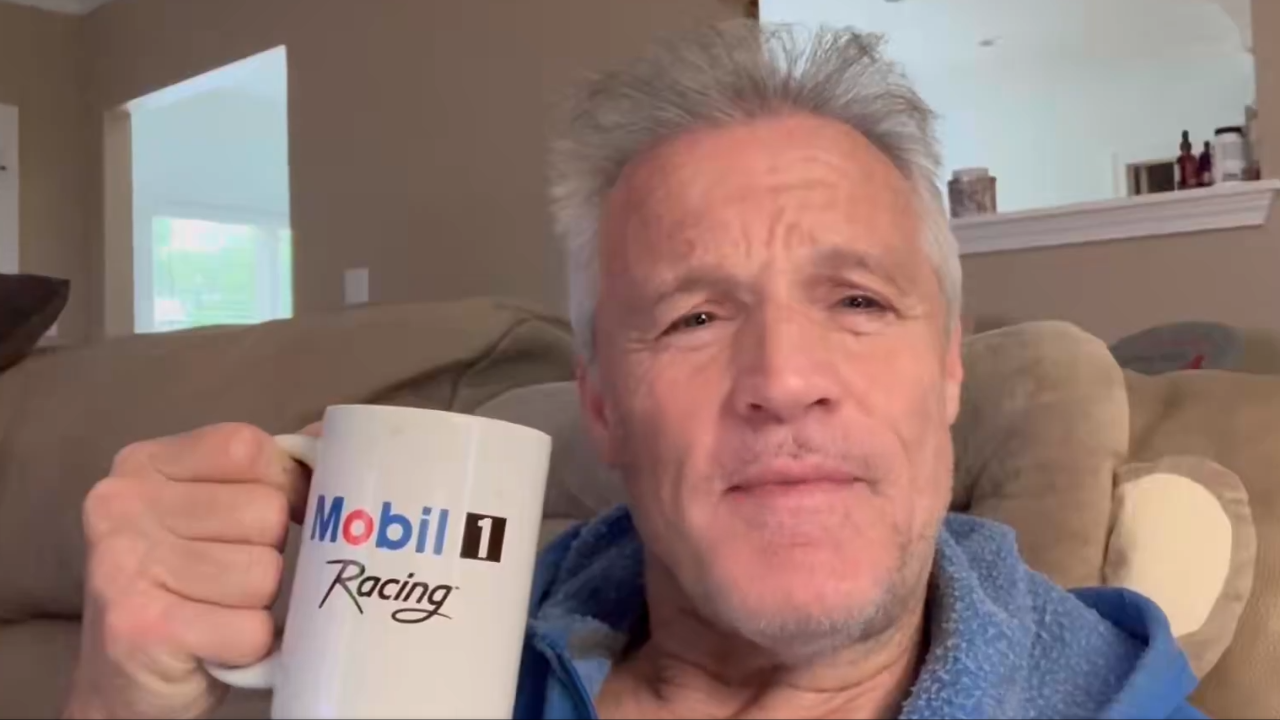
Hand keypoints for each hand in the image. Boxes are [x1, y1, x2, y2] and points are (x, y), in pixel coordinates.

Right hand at [64, 422, 316, 718]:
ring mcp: (123, 565)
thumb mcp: (214, 512)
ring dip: (258, 604)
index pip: (249, 449)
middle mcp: (121, 505)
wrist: (124, 682)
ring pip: (263, 572)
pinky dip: (249, 644)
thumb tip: (334, 434)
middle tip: (225, 580)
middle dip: (266, 553)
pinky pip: (251, 628)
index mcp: (143, 464)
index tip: (273, 519)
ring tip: (218, 611)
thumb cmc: (186, 588)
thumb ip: (268, 471)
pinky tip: (215, 644)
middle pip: (264, 512)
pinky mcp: (140, 627)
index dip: (284, 486)